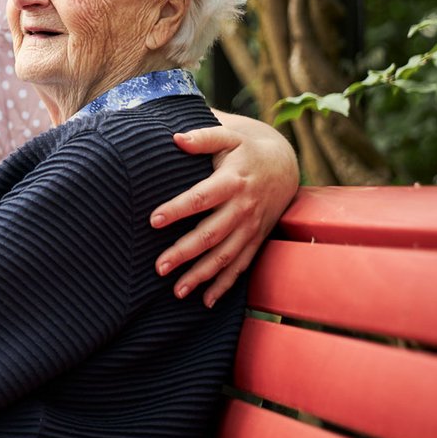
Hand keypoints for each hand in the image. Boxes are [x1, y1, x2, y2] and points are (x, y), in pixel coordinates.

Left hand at [149, 114, 298, 306]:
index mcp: (232, 181)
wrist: (283, 166)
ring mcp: (251, 228)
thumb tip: (176, 138)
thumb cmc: (245, 149)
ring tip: (177, 291)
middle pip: (212, 234)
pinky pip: (240, 267)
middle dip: (185, 253)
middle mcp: (243, 208)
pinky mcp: (256, 240)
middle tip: (158, 267)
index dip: (178, 209)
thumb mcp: (228, 135)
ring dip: (202, 276)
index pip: (201, 198)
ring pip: (225, 257)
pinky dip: (225, 285)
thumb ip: (203, 137)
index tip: (153, 220)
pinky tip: (206, 301)